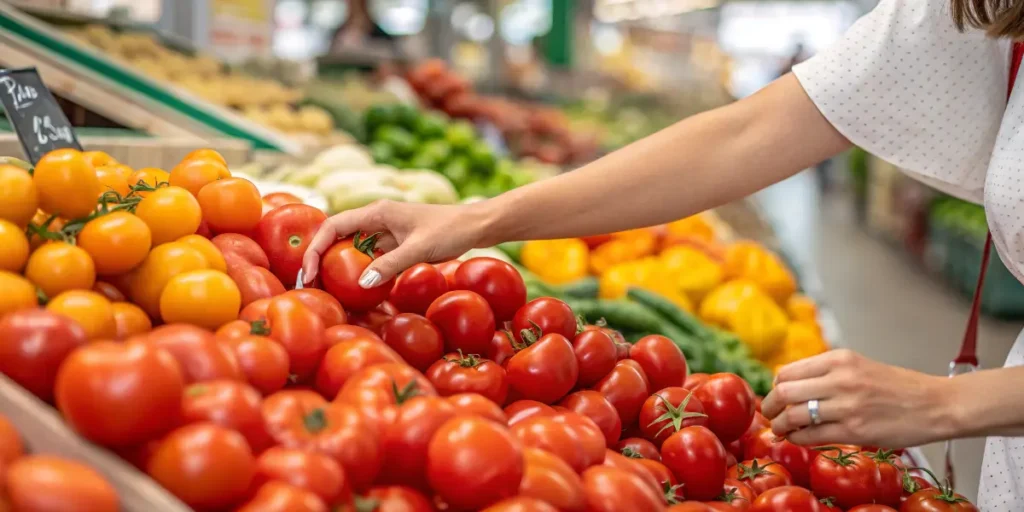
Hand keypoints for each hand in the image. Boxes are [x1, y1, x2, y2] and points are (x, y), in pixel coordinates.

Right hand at [300, 200, 492, 287]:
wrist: (476, 225)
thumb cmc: (451, 230)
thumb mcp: (420, 249)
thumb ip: (391, 264)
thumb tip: (363, 284)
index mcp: (377, 212)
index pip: (333, 226)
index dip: (315, 249)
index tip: (309, 273)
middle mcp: (377, 218)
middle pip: (337, 237)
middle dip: (319, 259)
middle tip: (310, 286)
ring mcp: (386, 231)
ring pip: (352, 248)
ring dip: (337, 266)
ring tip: (325, 291)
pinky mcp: (396, 243)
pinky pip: (370, 256)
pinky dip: (359, 270)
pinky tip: (355, 288)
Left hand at [760, 349, 954, 447]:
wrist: (935, 404)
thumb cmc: (896, 387)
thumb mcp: (858, 366)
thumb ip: (826, 373)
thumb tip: (788, 385)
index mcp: (839, 359)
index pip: (787, 371)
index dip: (775, 387)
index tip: (776, 396)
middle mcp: (840, 378)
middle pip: (783, 391)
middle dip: (770, 406)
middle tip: (770, 415)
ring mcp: (847, 405)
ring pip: (794, 415)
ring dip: (780, 425)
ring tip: (781, 429)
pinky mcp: (854, 430)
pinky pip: (811, 436)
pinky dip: (797, 438)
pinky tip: (798, 438)